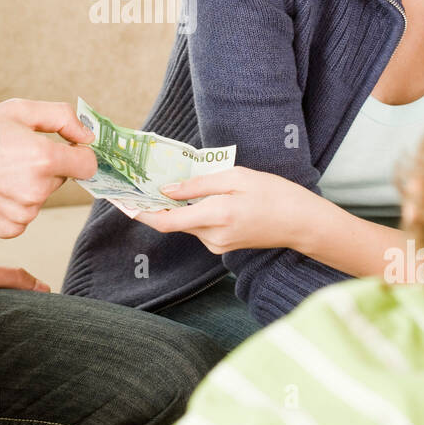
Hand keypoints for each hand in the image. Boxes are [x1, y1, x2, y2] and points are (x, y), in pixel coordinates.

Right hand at [0, 98, 96, 238]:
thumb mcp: (17, 110)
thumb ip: (62, 118)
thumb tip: (87, 136)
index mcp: (44, 159)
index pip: (88, 164)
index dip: (78, 154)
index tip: (66, 149)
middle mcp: (38, 190)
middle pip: (62, 178)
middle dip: (47, 166)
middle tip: (13, 154)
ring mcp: (24, 214)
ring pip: (41, 196)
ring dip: (28, 185)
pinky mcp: (10, 230)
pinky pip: (24, 214)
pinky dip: (13, 203)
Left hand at [135, 167, 314, 254]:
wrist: (300, 222)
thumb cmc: (272, 193)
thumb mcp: (235, 178)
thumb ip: (198, 185)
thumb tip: (167, 190)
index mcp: (215, 216)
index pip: (166, 220)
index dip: (141, 212)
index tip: (122, 203)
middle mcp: (212, 237)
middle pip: (174, 221)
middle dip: (159, 204)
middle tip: (143, 184)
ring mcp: (218, 245)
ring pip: (188, 224)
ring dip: (180, 207)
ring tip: (178, 184)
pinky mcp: (224, 246)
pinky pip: (201, 228)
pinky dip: (195, 213)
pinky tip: (203, 197)